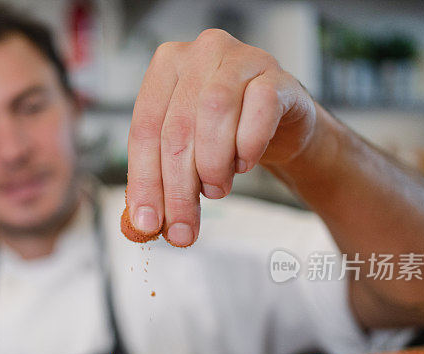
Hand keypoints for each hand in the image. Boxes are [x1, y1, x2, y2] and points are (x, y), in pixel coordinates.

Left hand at [123, 29, 316, 246]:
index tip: (147, 224)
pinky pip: (259, 111)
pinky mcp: (276, 75)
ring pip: (214, 116)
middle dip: (178, 190)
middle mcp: (199, 53)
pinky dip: (248, 146)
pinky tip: (244, 163)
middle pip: (176, 130)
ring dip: (213, 166)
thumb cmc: (223, 135)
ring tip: (217, 189)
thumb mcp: (184, 154)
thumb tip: (144, 225)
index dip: (144, 182)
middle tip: (182, 230)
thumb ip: (161, 181)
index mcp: (164, 67)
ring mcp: (239, 59)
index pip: (144, 130)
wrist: (279, 124)